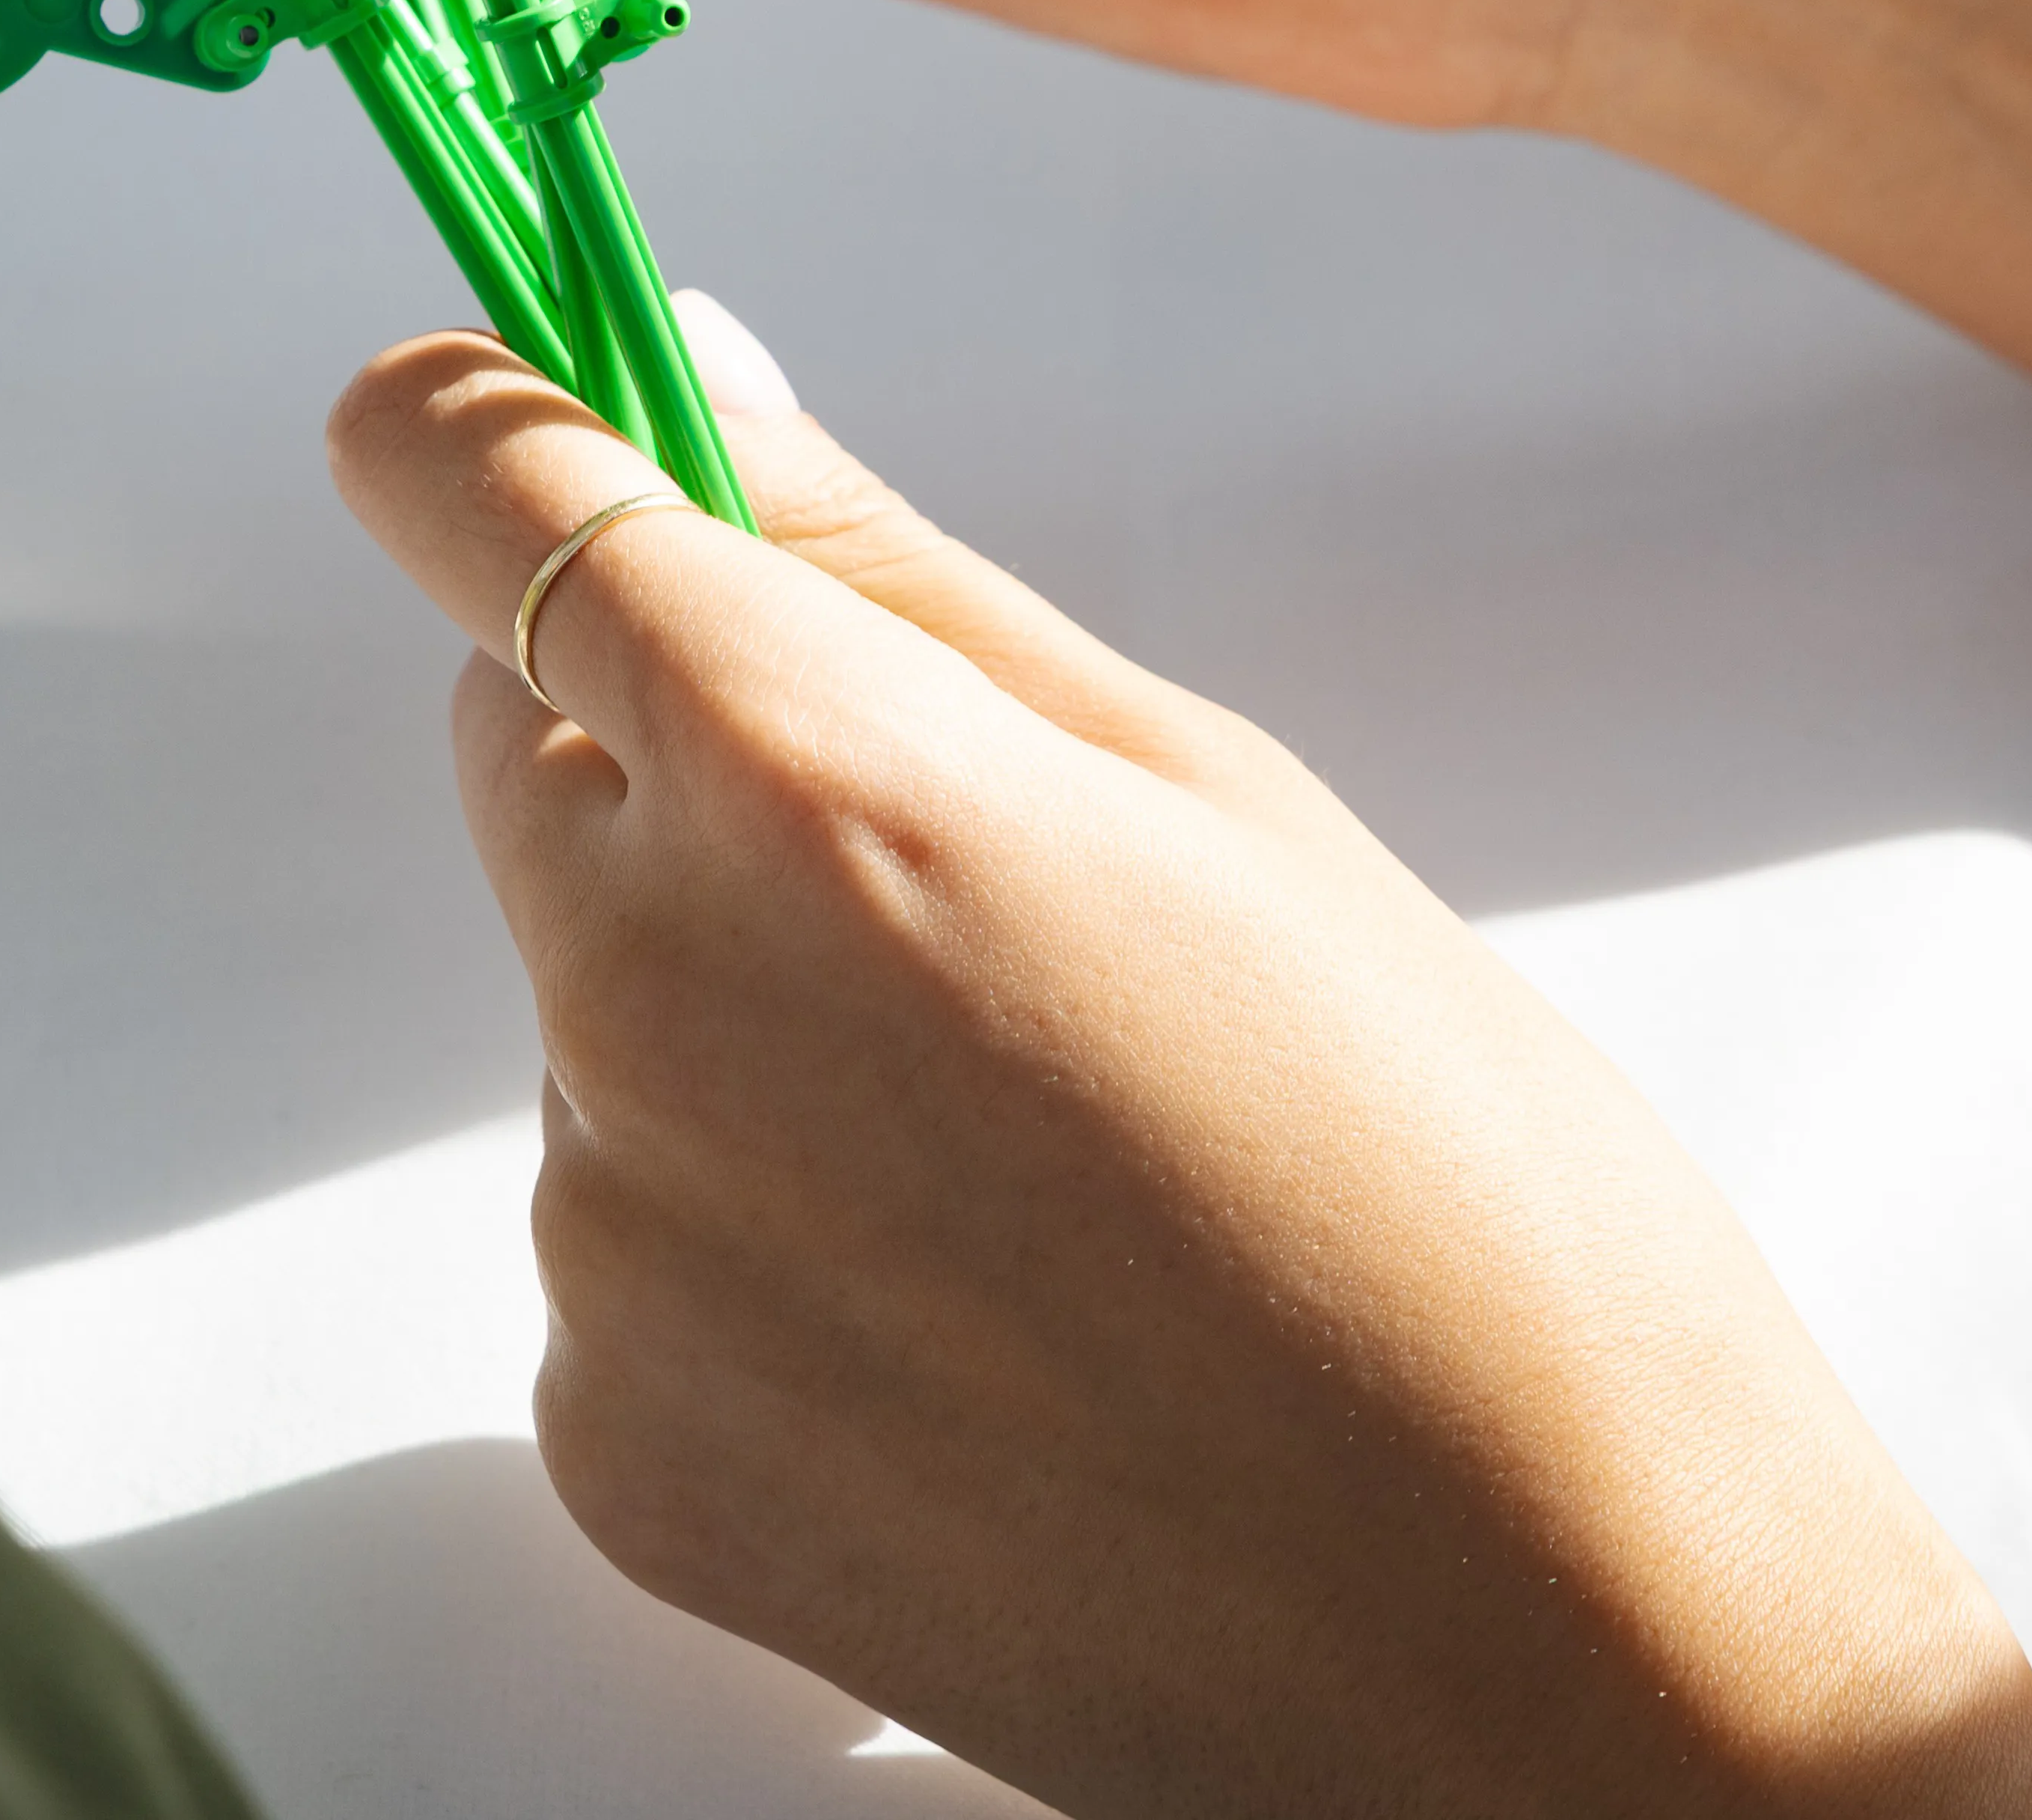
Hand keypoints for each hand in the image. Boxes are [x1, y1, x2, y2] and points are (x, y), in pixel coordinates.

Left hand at [330, 319, 2031, 1819]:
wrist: (1548, 1659)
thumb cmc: (1459, 1200)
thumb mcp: (1211, 796)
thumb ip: (890, 577)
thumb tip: (686, 372)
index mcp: (810, 782)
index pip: (485, 493)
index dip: (483, 430)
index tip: (498, 412)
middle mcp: (647, 994)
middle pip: (534, 750)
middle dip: (686, 755)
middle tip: (977, 887)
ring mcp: (608, 1243)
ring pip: (600, 1008)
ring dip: (746, 1019)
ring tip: (1041, 1159)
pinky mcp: (612, 1442)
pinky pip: (627, 1240)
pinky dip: (757, 1244)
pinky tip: (986, 1323)